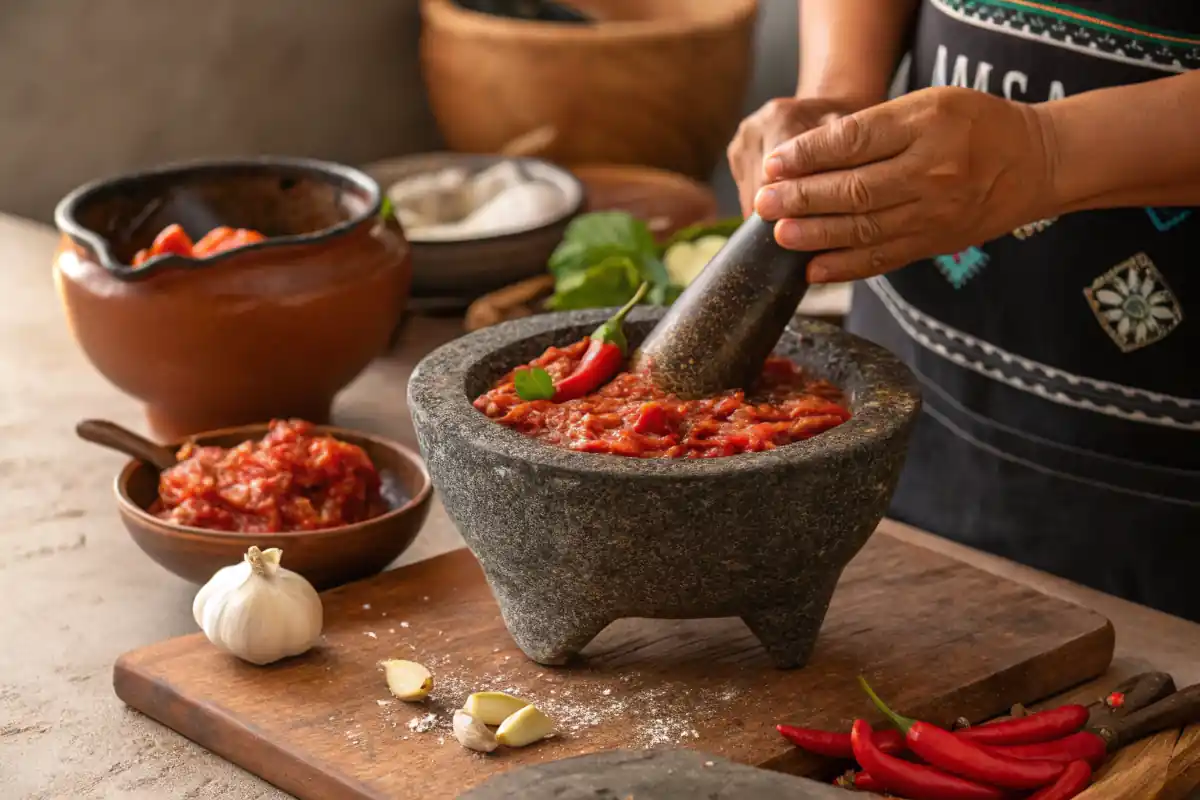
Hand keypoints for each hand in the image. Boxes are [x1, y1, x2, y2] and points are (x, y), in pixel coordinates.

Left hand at [753, 86, 1057, 282]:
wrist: (1035, 164)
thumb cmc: (974, 125)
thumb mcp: (928, 105)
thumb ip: (873, 127)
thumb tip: (809, 155)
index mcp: (927, 126)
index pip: (855, 142)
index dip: (809, 156)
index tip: (775, 165)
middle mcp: (931, 173)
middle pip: (855, 190)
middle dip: (802, 200)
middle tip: (764, 204)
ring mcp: (933, 214)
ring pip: (865, 229)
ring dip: (816, 236)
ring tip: (779, 236)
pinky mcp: (932, 244)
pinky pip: (883, 259)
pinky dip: (845, 268)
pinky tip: (813, 270)